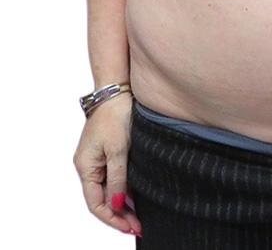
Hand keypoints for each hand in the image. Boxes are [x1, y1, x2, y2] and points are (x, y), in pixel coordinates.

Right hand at [73, 93, 141, 236]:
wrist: (116, 90)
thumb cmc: (115, 116)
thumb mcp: (119, 149)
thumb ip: (119, 178)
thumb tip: (119, 204)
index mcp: (86, 167)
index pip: (96, 203)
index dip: (112, 219)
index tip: (131, 228)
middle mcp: (88, 165)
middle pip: (102, 199)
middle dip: (119, 215)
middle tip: (138, 227)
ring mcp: (97, 158)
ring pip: (108, 189)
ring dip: (123, 204)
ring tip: (139, 217)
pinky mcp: (107, 151)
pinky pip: (113, 177)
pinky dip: (123, 188)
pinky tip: (136, 197)